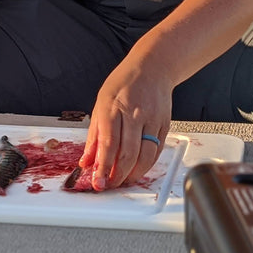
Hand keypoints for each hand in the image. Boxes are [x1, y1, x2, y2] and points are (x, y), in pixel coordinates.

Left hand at [78, 57, 172, 190]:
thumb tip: (87, 161)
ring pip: (146, 156)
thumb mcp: (100, 104)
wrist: (152, 68)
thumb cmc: (124, 84)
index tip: (98, 182)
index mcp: (113, 107)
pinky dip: (147, 165)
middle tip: (110, 184)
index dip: (103, 167)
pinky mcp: (164, 124)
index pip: (108, 145)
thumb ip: (94, 136)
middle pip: (128, 154)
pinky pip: (157, 151)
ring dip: (134, 174)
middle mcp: (134, 113)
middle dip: (118, 175)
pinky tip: (138, 169)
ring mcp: (152, 119)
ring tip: (124, 179)